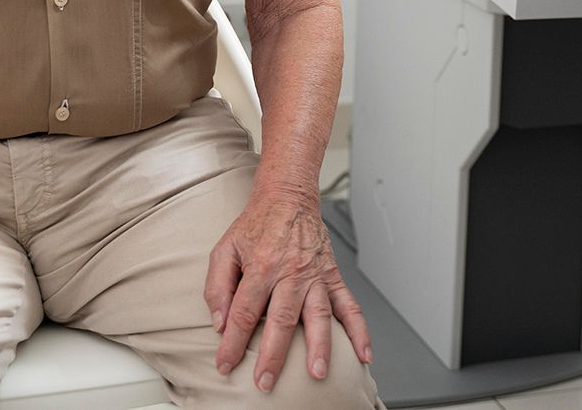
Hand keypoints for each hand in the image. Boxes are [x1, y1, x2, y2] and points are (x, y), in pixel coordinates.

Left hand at [204, 189, 371, 392]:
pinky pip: (350, 306)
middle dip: (272, 355)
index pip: (243, 313)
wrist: (288, 197)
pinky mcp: (332, 277)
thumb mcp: (224, 249)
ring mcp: (315, 276)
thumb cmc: (256, 225)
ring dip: (319, 346)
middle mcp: (290, 273)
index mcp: (261, 266)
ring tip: (317, 373)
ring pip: (318, 316)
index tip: (225, 365)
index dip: (231, 342)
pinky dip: (359, 331)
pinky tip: (364, 354)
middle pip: (281, 320)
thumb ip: (217, 286)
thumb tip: (219, 323)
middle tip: (264, 382)